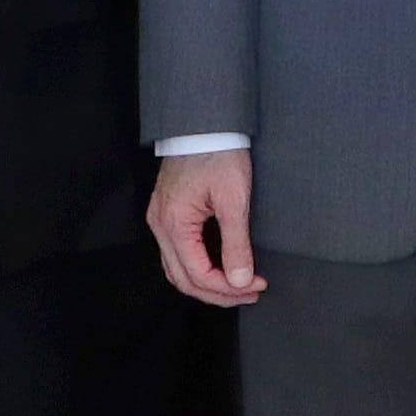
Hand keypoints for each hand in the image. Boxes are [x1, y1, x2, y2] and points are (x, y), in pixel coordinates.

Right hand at [150, 148, 263, 305]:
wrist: (205, 122)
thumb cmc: (218, 153)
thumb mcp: (234, 199)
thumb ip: (236, 243)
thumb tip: (239, 279)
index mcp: (173, 223)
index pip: (198, 274)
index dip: (227, 288)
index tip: (256, 284)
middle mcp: (160, 226)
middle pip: (183, 279)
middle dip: (218, 293)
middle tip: (250, 293)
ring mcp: (160, 220)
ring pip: (178, 269)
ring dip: (207, 283)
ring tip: (237, 286)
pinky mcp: (168, 214)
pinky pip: (178, 254)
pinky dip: (198, 268)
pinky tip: (220, 268)